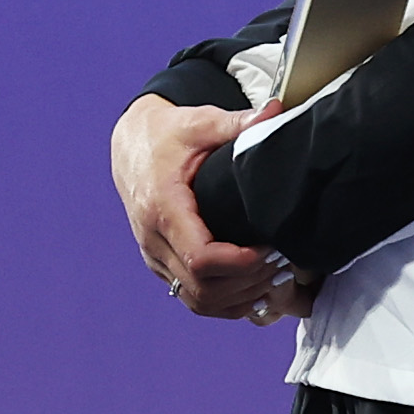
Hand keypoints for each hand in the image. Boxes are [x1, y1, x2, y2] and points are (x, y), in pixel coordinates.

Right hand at [113, 94, 289, 318]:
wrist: (132, 145)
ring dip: (238, 298)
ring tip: (272, 277)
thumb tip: (276, 111)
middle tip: (281, 262)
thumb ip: (238, 122)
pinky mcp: (161, 263)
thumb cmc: (168, 135)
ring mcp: (154, 256)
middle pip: (202, 289)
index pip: (200, 258)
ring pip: (197, 301)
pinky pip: (192, 299)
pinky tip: (253, 289)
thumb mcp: (200, 123)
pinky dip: (225, 302)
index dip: (240, 264)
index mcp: (162, 208)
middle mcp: (152, 239)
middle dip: (247, 283)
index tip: (270, 249)